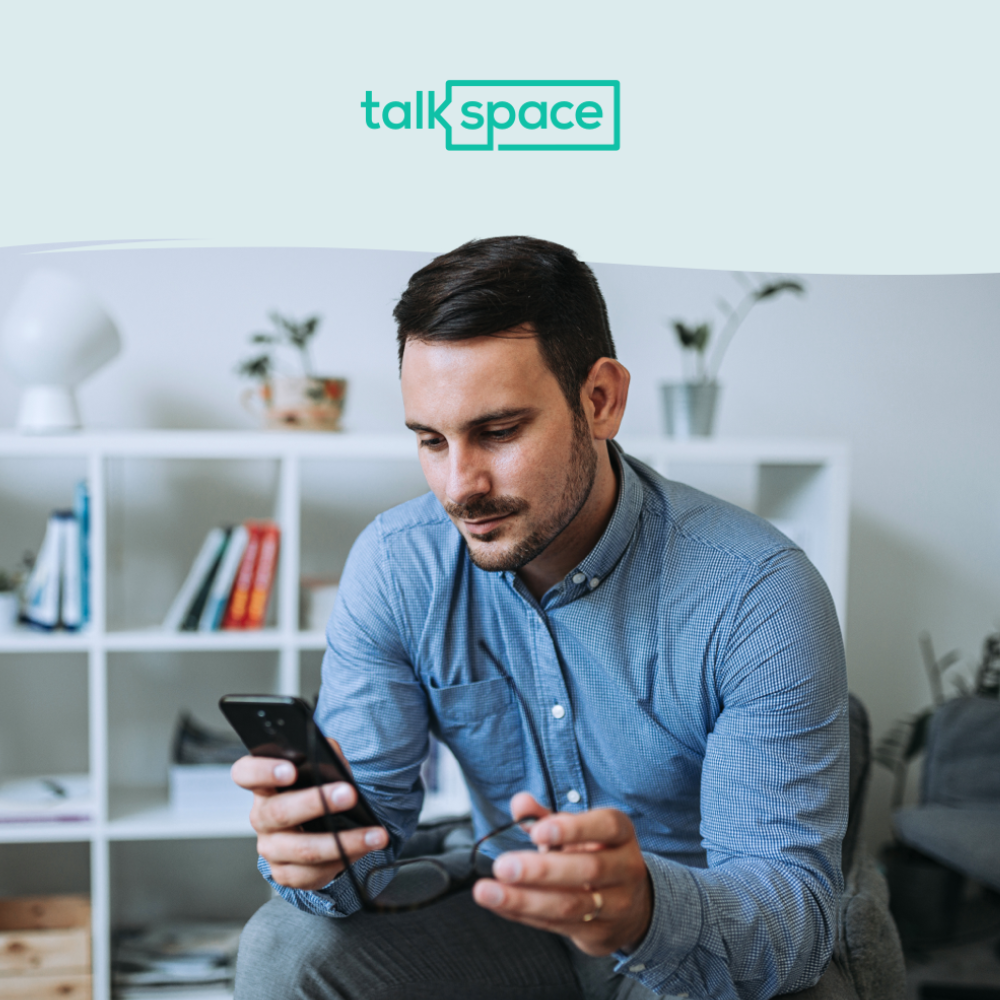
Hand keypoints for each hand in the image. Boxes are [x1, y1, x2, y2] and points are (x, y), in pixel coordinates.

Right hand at [230, 739, 388, 891]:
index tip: (291, 770)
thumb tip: (331, 753)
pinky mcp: (285, 873)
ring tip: (372, 833)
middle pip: (279, 812)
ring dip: (342, 841)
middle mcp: (261, 816)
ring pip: (302, 849)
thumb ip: (324, 755)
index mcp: (263, 785)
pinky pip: (312, 873)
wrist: (320, 824)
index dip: (263, 771)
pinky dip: (342, 861)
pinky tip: (363, 849)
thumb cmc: (317, 788)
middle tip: (348, 794)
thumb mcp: (321, 766)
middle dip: (317, 803)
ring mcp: (270, 848)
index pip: (246, 773)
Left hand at [472, 792, 652, 955]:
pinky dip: (524, 914)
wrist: (629, 904)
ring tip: (488, 891)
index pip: (606, 826)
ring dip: (525, 899)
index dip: (573, 828)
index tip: (536, 831)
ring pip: (571, 904)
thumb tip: (520, 803)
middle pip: (588, 869)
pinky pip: (558, 925)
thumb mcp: (576, 831)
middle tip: (502, 866)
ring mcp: (617, 904)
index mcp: (620, 834)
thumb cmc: (594, 854)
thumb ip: (545, 817)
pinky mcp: (600, 933)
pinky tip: (500, 903)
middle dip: (541, 870)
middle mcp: (626, 868)